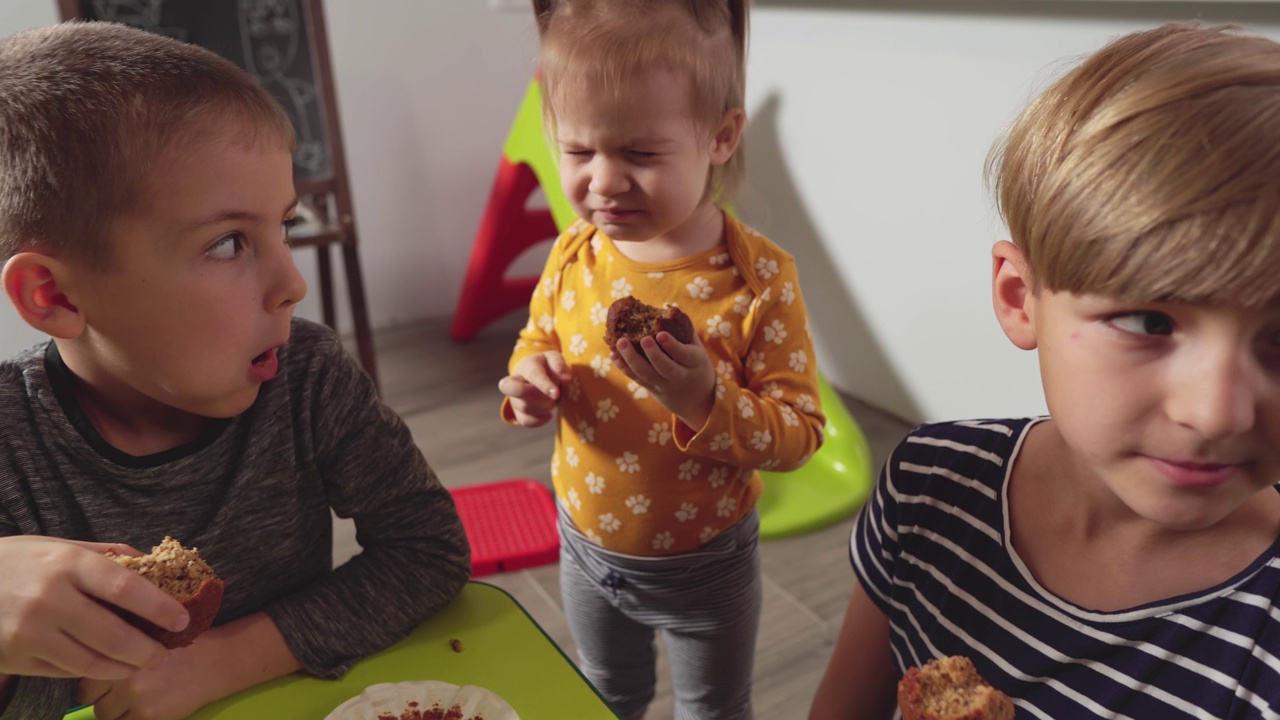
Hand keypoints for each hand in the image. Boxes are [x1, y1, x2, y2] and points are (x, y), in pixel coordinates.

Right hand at [0, 536, 187, 680]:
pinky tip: (108, 666)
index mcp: (66, 563)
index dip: (159, 606)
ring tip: (142, 664)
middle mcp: (49, 599)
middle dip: (147, 650)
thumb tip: (154, 564)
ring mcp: (29, 632)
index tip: (182, 619)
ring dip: (124, 667)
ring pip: (90, 661)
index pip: (124, 587)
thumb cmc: (20, 560)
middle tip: (165, 655)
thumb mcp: (61, 546)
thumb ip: (107, 556)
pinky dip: (92, 670)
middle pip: (112, 634)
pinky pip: (65, 670)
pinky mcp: (16, 657)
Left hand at [78, 642, 217, 719]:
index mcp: (119, 653)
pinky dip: (133, 719)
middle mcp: (123, 676)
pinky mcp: (150, 716)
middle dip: (103, 699)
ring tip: (134, 703)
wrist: (216, 662)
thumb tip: (92, 666)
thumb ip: (120, 651)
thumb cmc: (183, 647)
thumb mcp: (148, 637)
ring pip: (106, 716)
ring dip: (116, 713)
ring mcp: (135, 699)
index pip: (85, 680)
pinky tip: (147, 710)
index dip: (94, 683)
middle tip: (119, 695)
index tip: (103, 684)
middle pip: (92, 700)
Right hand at [499, 351, 571, 427]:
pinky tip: (549, 415)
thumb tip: (566, 379)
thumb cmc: (547, 366)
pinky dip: (539, 420)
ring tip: (554, 401)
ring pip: (524, 407)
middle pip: (511, 389)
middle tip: (553, 397)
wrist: (537, 373)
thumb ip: (559, 365)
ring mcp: (514, 398)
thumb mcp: (554, 359)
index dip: (544, 385)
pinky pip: (525, 421)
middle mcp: (514, 382)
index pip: (532, 375)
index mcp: (527, 366)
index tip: (556, 393)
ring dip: (544, 407)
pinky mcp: (517, 412)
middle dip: (533, 395)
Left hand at [611, 332, 714, 428]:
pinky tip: (614, 355)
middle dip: (653, 354)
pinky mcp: (651, 388)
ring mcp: (664, 384)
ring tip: (620, 342)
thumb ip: (683, 329)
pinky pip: (636, 379)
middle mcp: (679, 376)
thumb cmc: (694, 362)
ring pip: (647, 375)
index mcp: (694, 362)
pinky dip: (624, 368)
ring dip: (632, 359)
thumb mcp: (696, 346)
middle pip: (665, 368)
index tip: (661, 334)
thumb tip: (666, 306)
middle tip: (643, 338)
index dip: (672, 346)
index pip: (684, 355)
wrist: (694, 396)